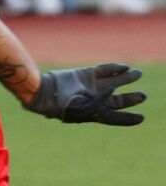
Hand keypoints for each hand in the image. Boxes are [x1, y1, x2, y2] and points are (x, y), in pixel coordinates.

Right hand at [26, 64, 146, 125]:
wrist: (44, 92)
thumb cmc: (61, 106)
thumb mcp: (83, 109)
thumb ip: (100, 102)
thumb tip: (114, 90)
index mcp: (92, 113)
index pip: (113, 116)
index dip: (127, 118)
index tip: (140, 118)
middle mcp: (93, 100)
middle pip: (116, 100)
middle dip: (130, 98)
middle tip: (142, 96)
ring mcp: (90, 86)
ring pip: (113, 82)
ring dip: (126, 78)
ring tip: (137, 74)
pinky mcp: (85, 74)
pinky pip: (104, 70)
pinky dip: (114, 68)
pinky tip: (125, 67)